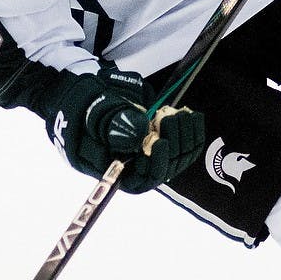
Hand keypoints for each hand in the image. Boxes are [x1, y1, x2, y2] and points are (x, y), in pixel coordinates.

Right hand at [51, 69, 204, 192]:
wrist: (90, 100)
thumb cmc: (86, 111)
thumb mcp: (94, 115)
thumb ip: (114, 124)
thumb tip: (140, 133)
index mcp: (117, 171)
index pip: (143, 179)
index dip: (156, 163)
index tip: (160, 142)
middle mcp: (138, 169)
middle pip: (166, 167)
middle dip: (173, 141)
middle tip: (169, 116)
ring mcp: (153, 157)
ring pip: (180, 156)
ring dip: (186, 135)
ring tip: (180, 113)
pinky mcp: (165, 144)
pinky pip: (187, 146)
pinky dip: (193, 132)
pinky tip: (193, 116)